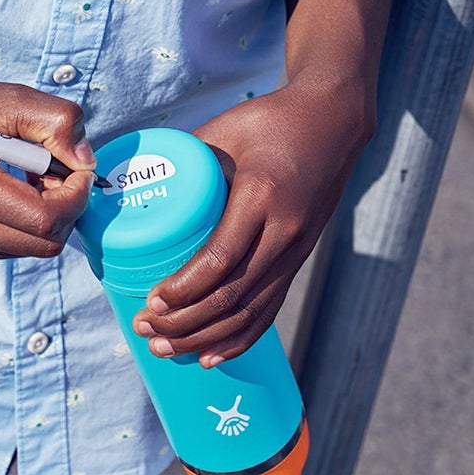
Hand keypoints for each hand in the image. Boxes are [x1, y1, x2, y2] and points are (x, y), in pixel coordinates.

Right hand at [0, 78, 96, 264]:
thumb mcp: (8, 99)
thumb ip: (57, 121)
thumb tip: (87, 163)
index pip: (46, 219)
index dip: (76, 195)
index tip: (77, 167)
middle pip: (47, 243)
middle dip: (67, 208)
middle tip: (59, 172)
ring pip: (36, 249)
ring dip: (49, 216)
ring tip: (30, 178)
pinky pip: (17, 249)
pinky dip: (29, 224)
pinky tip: (14, 193)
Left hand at [131, 79, 372, 366]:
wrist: (335, 122)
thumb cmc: (275, 119)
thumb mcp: (227, 128)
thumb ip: (187, 153)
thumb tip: (139, 177)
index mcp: (262, 196)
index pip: (220, 259)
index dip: (184, 289)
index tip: (151, 301)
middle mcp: (284, 230)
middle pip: (232, 296)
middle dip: (185, 323)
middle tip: (145, 331)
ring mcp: (297, 249)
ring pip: (251, 311)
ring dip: (206, 337)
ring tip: (166, 350)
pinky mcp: (301, 257)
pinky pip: (271, 307)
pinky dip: (242, 337)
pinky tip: (213, 355)